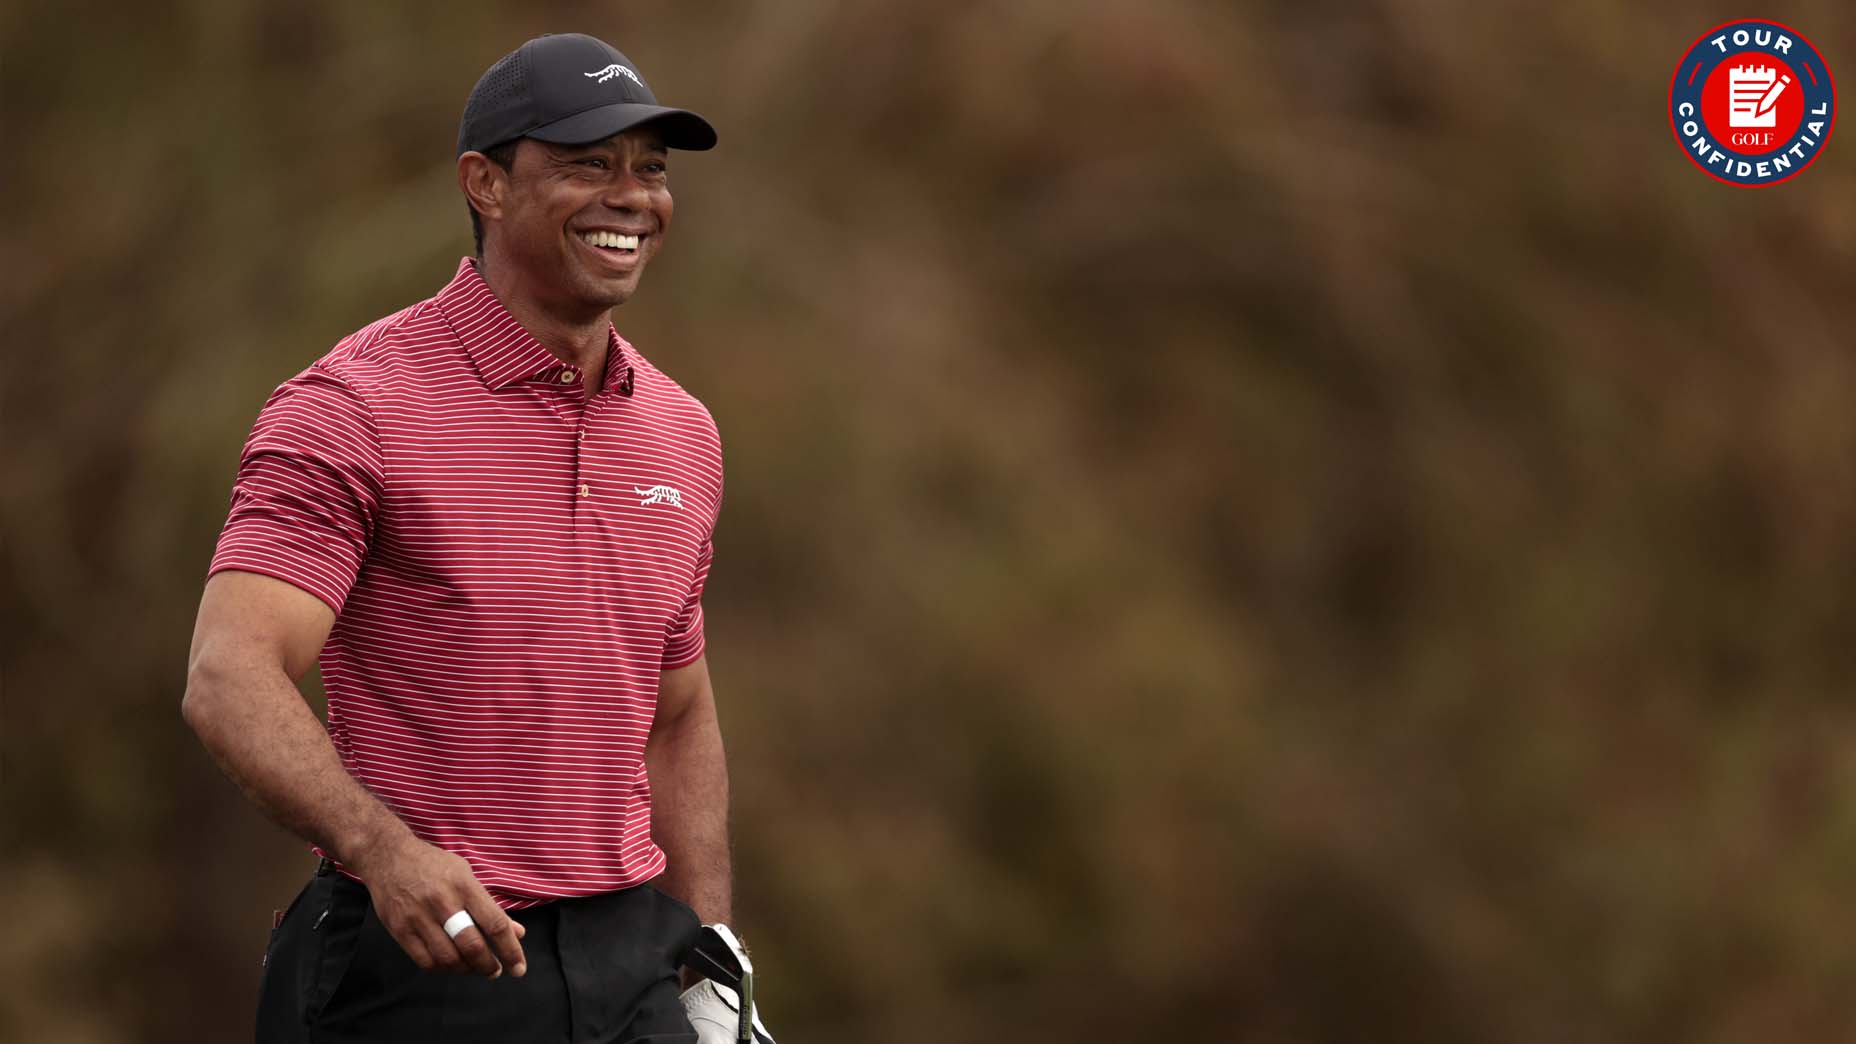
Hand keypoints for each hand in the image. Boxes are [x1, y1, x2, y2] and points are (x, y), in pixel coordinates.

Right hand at [348, 832, 526, 978]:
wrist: (388, 856)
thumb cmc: (434, 865)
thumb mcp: (467, 875)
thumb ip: (491, 907)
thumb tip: (517, 933)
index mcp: (464, 886)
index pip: (494, 924)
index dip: (510, 950)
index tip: (518, 968)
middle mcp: (442, 902)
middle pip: (471, 945)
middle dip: (488, 966)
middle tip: (495, 971)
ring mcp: (418, 917)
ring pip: (448, 958)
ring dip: (466, 970)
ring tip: (474, 968)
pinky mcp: (399, 929)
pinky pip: (425, 961)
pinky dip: (442, 969)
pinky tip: (450, 965)